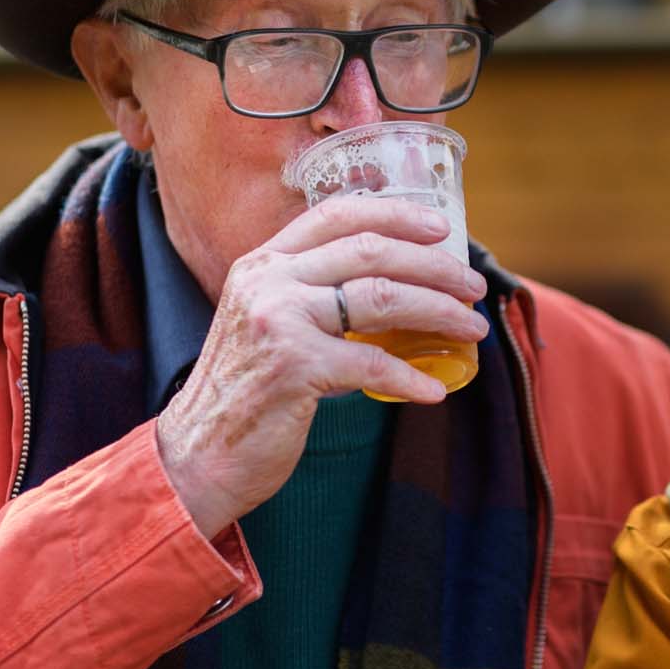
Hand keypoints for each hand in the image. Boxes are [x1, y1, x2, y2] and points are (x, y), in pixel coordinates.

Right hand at [157, 196, 488, 535]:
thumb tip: (393, 284)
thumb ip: (311, 295)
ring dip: (438, 311)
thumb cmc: (246, 391)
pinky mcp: (292, 369)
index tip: (440, 228)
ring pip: (379, 296)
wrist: (197, 453)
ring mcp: (278, 321)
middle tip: (472, 286)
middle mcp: (268, 281)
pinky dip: (410, 378)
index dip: (395, 215)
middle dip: (434, 265)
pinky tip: (434, 390)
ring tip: (470, 328)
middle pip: (370, 251)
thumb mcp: (268, 323)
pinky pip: (371, 366)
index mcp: (264, 263)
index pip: (336, 215)